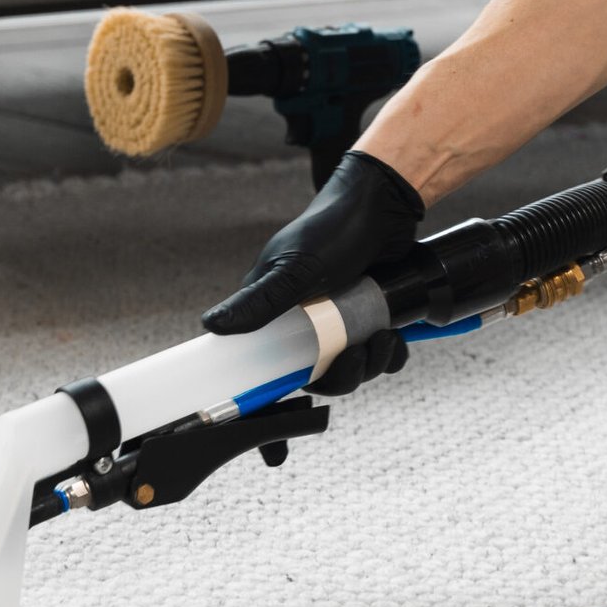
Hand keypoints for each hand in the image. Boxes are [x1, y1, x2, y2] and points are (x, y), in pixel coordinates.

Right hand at [199, 147, 422, 395]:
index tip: (302, 402)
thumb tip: (211, 325)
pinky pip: (378, 351)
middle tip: (359, 354)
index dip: (284, 387)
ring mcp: (339, 318)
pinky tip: (395, 336)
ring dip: (372, 362)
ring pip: (352, 364)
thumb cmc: (333, 229)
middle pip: (319, 371)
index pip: (269, 364)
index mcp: (275, 310)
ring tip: (385, 337)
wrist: (384, 204)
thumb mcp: (295, 268)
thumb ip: (258, 301)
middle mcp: (305, 318)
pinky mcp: (369, 314)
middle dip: (344, 373)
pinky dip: (390, 352)